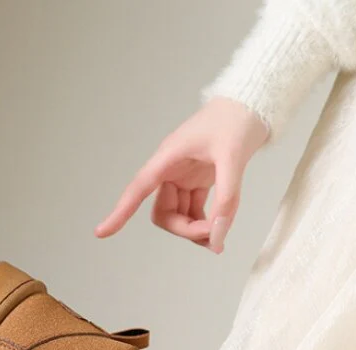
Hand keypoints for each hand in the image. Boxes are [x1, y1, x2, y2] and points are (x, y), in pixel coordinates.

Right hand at [95, 97, 268, 252]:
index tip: (101, 232)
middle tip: (212, 236)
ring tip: (218, 239)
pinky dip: (206, 224)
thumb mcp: (234, 159)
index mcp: (168, 158)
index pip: (137, 189)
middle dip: (183, 229)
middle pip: (163, 212)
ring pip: (178, 215)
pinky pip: (194, 211)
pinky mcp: (199, 181)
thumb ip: (227, 199)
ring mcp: (184, 177)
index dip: (120, 212)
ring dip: (194, 230)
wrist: (253, 103)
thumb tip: (218, 235)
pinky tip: (219, 231)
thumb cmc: (238, 120)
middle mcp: (171, 170)